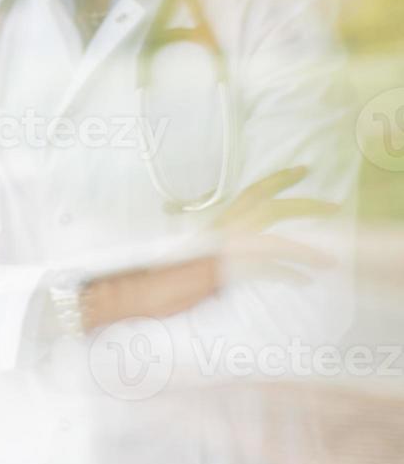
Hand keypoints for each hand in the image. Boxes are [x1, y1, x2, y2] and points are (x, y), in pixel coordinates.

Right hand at [82, 167, 339, 329]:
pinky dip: (286, 275)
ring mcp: (221, 250)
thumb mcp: (193, 264)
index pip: (250, 194)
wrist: (133, 292)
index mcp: (214, 225)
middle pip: (270, 208)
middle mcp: (220, 231)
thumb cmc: (157, 281)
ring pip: (275, 241)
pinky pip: (265, 271)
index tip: (301, 171)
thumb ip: (216, 261)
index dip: (277, 179)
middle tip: (331, 207)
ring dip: (306, 252)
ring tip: (329, 260)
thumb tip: (232, 271)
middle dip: (304, 205)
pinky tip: (302, 281)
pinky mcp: (222, 271)